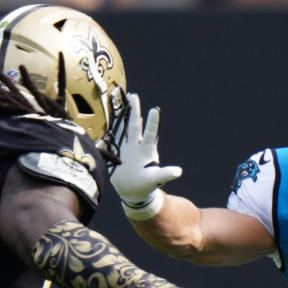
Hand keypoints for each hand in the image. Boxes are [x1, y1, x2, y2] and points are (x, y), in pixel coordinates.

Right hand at [111, 93, 182, 219]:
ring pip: (123, 129)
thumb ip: (166, 174)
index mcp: (147, 151)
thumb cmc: (147, 185)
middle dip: (134, 111)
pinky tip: (108, 120)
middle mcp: (136, 146)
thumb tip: (178, 172)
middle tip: (134, 96)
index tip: (155, 109)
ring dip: (122, 117)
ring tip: (122, 102)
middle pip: (134, 126)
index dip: (152, 122)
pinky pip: (112, 139)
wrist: (133, 191)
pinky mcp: (116, 153)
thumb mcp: (156, 179)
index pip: (150, 134)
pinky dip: (110, 130)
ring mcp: (126, 148)